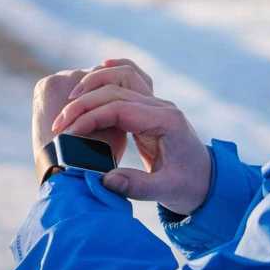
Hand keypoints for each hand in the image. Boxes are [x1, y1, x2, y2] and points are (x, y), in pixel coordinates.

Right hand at [49, 58, 212, 213]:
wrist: (211, 182)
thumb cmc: (190, 187)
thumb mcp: (166, 192)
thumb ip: (137, 186)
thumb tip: (105, 179)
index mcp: (166, 122)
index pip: (120, 108)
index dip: (91, 117)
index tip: (69, 133)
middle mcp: (161, 107)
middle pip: (115, 91)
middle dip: (83, 104)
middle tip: (58, 125)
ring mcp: (156, 105)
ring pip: (118, 82)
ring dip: (91, 90)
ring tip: (67, 108)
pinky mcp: (149, 110)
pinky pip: (125, 85)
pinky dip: (107, 78)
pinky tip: (90, 79)